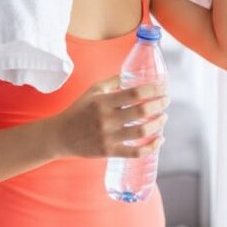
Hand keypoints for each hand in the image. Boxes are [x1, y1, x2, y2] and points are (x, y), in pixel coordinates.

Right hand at [50, 74, 169, 158]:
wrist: (61, 136)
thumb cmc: (79, 110)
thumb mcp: (93, 90)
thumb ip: (114, 81)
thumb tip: (135, 74)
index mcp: (103, 101)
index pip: (134, 93)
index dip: (152, 89)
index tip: (162, 87)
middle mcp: (107, 119)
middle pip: (141, 112)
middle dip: (159, 104)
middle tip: (166, 100)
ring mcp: (108, 137)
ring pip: (141, 132)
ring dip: (158, 124)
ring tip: (163, 117)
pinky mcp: (110, 152)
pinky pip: (135, 152)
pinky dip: (151, 147)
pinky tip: (159, 139)